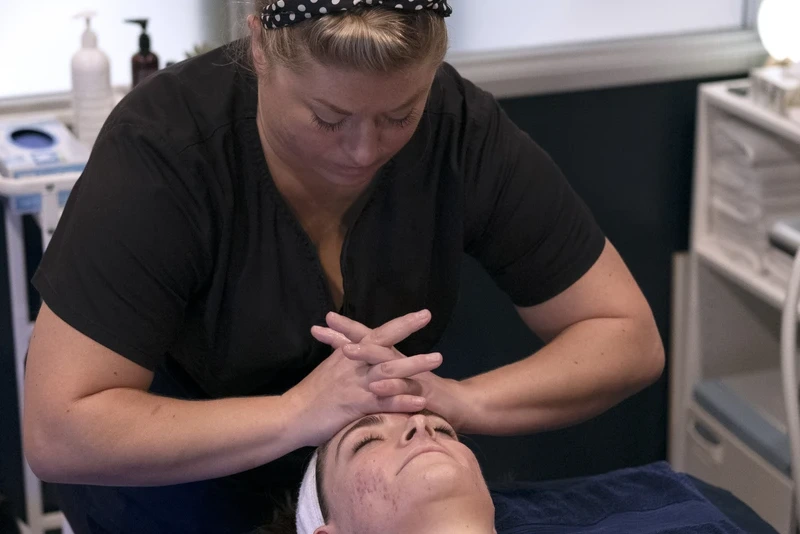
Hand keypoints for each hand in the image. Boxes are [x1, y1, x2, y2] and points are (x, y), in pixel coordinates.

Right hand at [284, 311, 443, 446]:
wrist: (291, 414)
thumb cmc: (312, 394)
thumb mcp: (329, 368)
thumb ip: (344, 355)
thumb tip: (355, 346)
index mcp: (349, 354)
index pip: (377, 333)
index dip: (400, 323)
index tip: (422, 314)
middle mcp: (353, 364)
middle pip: (384, 343)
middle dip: (407, 329)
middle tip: (428, 317)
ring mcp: (355, 384)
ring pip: (388, 370)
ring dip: (414, 364)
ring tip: (437, 359)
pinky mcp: (354, 405)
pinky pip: (382, 402)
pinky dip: (402, 401)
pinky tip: (420, 401)